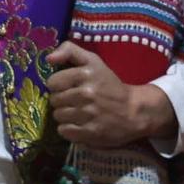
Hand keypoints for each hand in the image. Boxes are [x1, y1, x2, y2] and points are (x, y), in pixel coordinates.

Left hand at [46, 42, 173, 149]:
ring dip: (66, 115)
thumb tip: (49, 58)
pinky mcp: (89, 132)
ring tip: (81, 112)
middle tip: (78, 100)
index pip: (52, 82)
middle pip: (54, 100)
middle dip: (63, 100)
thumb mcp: (93, 61)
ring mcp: (88, 114)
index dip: (59, 85)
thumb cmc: (109, 85)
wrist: (134, 111)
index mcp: (86, 74)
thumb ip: (70, 51)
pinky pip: (63, 130)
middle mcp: (87, 93)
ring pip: (57, 116)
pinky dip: (70, 129)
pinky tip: (82, 124)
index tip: (71, 86)